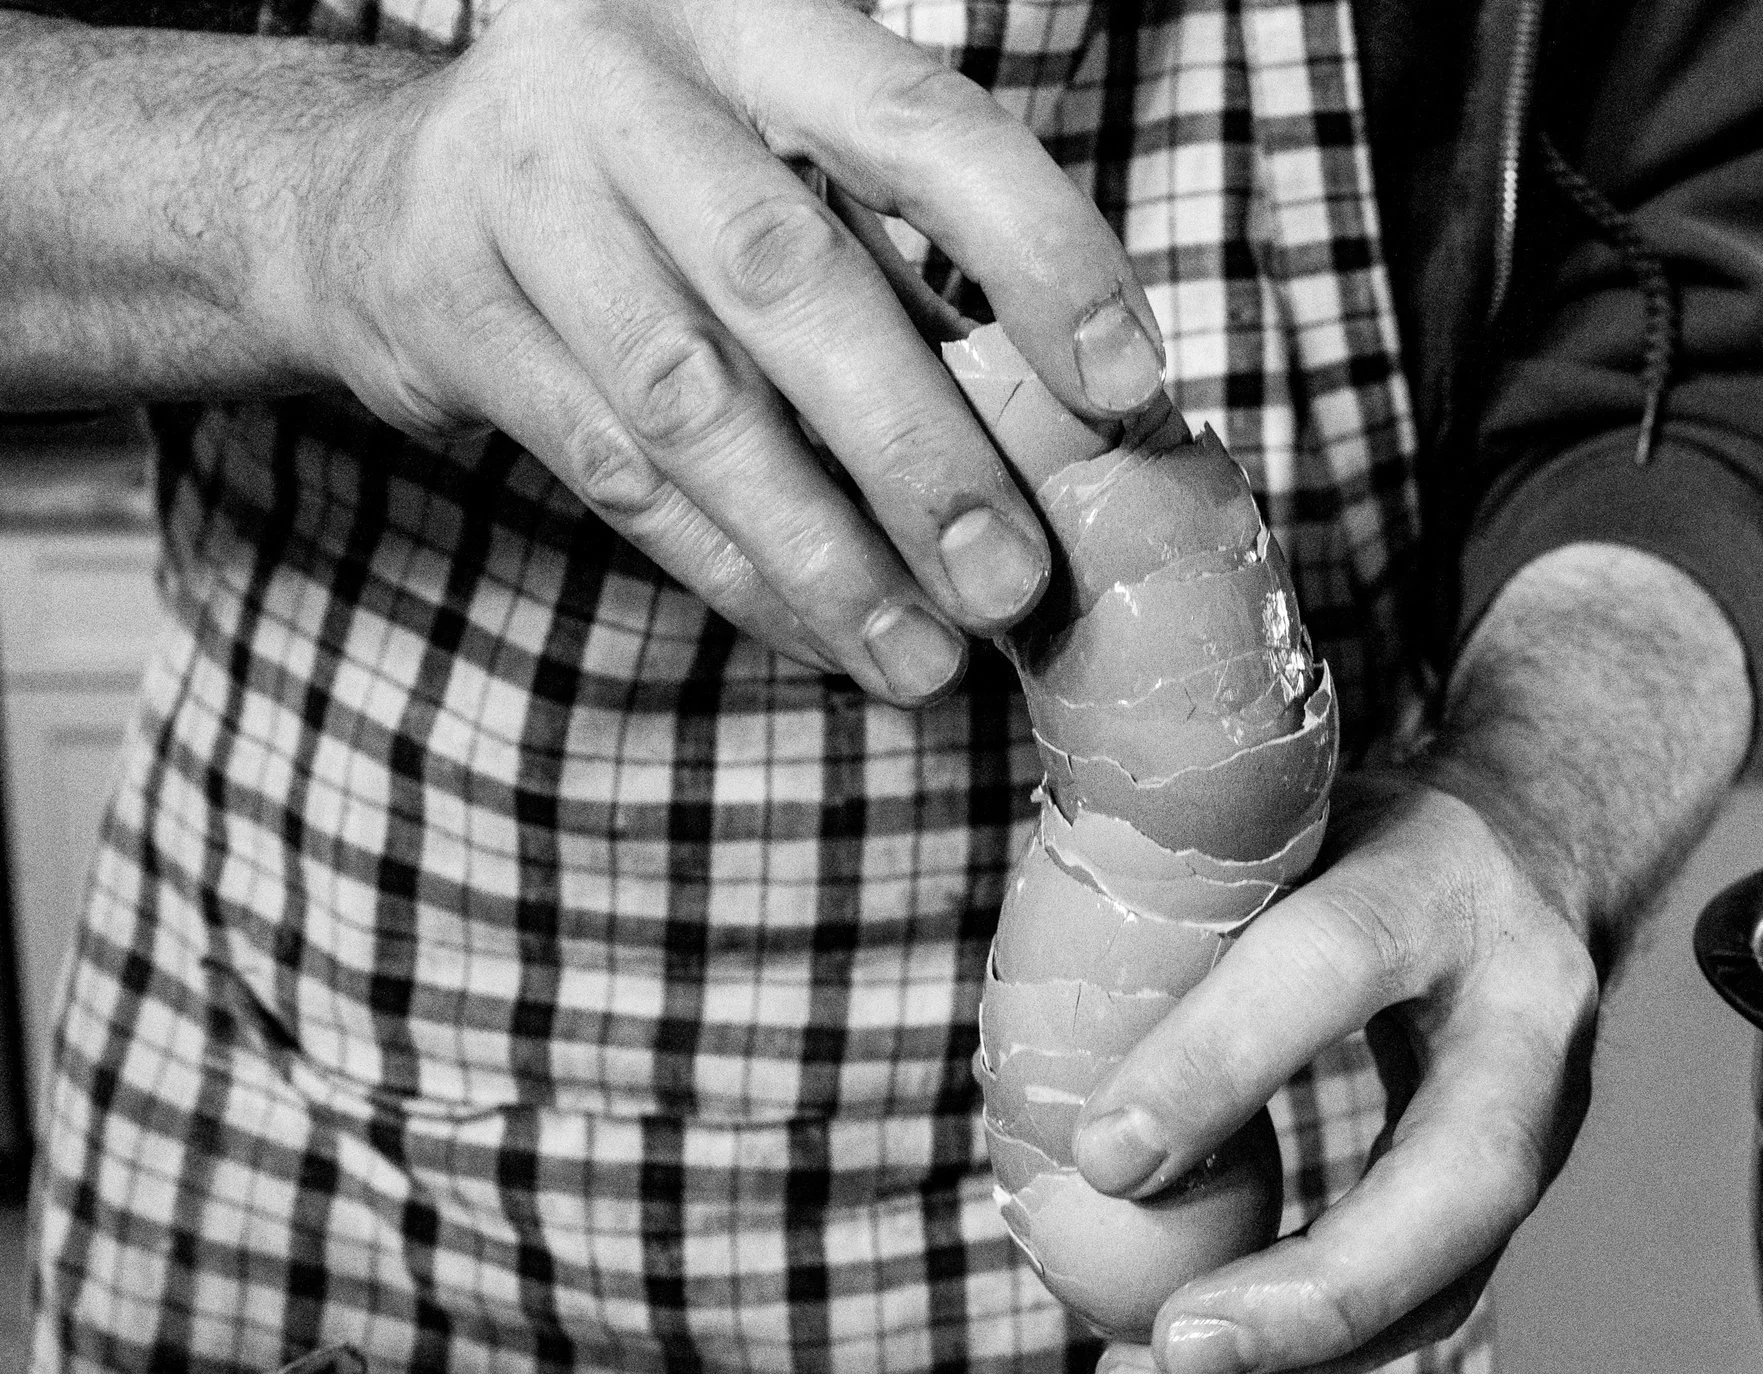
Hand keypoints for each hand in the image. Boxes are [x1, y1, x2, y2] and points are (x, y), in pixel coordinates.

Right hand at [289, 0, 1164, 701]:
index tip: (1127, 387)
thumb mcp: (780, 178)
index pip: (921, 123)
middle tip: (1010, 581)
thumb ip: (912, 286)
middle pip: (789, 278)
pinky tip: (824, 636)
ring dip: (821, 551)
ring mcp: (514, 194)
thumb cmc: (656, 193)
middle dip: (914, 450)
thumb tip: (1088, 446)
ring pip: (690, 401)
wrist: (374, 195)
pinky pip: (616, 475)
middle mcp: (622, 84)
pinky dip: (733, 570)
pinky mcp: (449, 315)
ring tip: (923, 659)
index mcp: (751, 21)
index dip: (1037, 253)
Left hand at [1073, 771, 1601, 1373]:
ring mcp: (1546, 1121)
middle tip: (1178, 1345)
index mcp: (1445, 886)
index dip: (1218, 1063)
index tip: (1100, 1159)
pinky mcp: (1514, 1198)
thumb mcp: (1284, 822)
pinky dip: (1307, 1354)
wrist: (1538, 856)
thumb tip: (1039, 1042)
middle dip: (1320, 1286)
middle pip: (1457, 1177)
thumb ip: (1189, 902)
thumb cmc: (1362, 840)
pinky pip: (1425, 1302)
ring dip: (1300, 1354)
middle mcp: (1528, 1014)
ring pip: (1452, 1275)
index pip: (1335, 965)